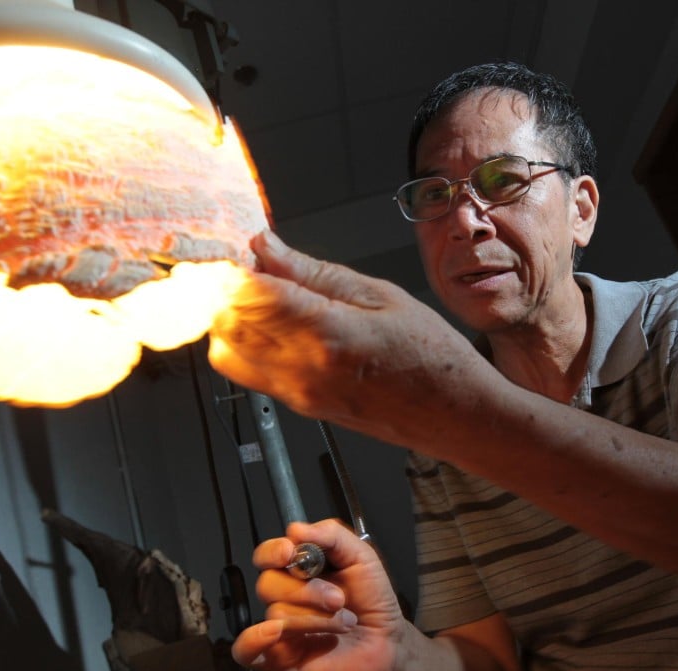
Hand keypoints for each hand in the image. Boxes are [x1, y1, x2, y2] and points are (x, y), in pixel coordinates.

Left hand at [208, 231, 483, 446]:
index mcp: (324, 334)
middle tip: (253, 265)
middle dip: (227, 289)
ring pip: (225, 351)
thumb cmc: (433, 358)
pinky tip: (278, 323)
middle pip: (223, 323)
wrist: (454, 415)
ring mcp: (296, 394)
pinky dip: (247, 342)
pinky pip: (247, 372)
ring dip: (233, 318)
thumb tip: (267, 248)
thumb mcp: (381, 295)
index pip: (243, 293)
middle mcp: (300, 370)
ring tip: (267, 294)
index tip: (239, 248)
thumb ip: (314, 272)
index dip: (232, 265)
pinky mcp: (298, 406)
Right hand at [232, 520, 406, 670]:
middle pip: (268, 583)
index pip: (268, 554)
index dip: (273, 551)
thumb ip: (332, 535)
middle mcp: (287, 596)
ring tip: (343, 622)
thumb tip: (297, 528)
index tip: (290, 552)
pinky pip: (247, 650)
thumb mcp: (361, 556)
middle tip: (337, 598)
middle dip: (308, 590)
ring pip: (276, 613)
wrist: (388, 641)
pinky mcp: (279, 657)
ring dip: (316, 618)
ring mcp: (282, 627)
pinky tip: (276, 633)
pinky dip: (255, 639)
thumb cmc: (373, 599)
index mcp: (300, 569)